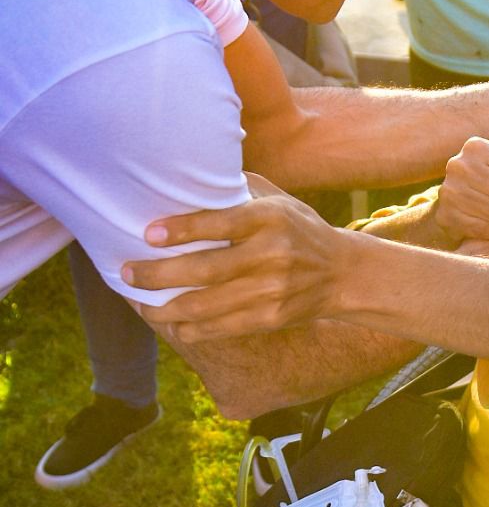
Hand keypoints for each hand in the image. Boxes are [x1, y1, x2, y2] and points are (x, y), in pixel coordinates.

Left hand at [122, 194, 352, 340]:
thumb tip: (189, 176)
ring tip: (140, 303)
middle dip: (157, 274)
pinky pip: (219, 329)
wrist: (342, 273)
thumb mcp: (278, 200)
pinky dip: (188, 329)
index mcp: (270, 218)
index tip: (148, 234)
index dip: (180, 230)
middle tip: (128, 273)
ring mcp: (271, 291)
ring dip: (163, 309)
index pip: (219, 224)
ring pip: (205, 306)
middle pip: (204, 270)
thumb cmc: (298, 229)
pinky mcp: (269, 319)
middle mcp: (272, 255)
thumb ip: (239, 190)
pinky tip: (171, 323)